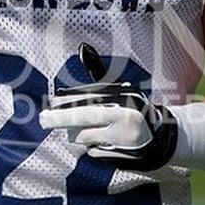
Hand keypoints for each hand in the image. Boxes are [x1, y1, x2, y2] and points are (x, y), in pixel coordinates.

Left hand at [39, 44, 177, 170]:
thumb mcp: (120, 90)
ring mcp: (122, 138)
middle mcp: (125, 116)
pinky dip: (93, 147)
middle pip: (84, 117)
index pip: (90, 98)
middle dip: (60, 119)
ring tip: (91, 130)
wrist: (161, 140)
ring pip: (85, 137)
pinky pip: (93, 151)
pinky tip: (104, 142)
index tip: (51, 103)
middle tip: (43, 119)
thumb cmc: (133, 110)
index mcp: (124, 96)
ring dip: (79, 135)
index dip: (68, 102)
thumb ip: (98, 75)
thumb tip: (83, 48)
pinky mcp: (120, 156)